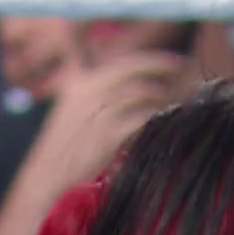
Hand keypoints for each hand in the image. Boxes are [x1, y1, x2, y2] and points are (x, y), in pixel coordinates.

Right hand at [32, 51, 194, 190]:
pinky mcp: (108, 134)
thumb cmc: (67, 147)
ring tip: (180, 99)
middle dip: (161, 65)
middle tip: (183, 67)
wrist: (49, 176)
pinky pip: (142, 117)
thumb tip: (132, 84)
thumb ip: (97, 91)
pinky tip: (167, 120)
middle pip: (132, 67)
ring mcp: (98, 111)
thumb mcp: (74, 109)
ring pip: (141, 91)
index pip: (121, 60)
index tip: (174, 61)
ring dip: (164, 94)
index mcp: (80, 82)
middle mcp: (88, 91)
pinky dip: (158, 116)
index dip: (150, 58)